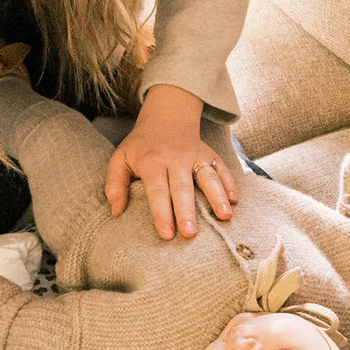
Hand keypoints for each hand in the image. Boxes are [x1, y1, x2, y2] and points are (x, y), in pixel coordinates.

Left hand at [104, 84, 238, 239]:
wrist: (166, 115)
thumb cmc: (141, 145)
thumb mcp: (120, 158)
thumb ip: (115, 184)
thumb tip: (116, 212)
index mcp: (152, 161)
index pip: (157, 190)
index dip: (161, 213)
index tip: (167, 234)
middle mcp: (175, 158)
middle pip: (182, 188)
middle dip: (186, 211)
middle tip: (190, 233)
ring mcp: (196, 155)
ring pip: (208, 177)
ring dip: (217, 197)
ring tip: (224, 217)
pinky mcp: (210, 154)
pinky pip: (222, 168)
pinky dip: (230, 183)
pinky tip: (234, 201)